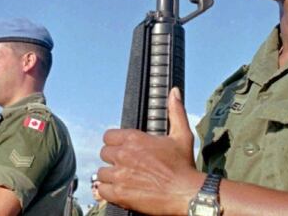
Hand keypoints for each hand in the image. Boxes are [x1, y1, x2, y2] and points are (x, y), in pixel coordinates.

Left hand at [98, 87, 204, 214]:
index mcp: (134, 139)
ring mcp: (120, 175)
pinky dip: (108, 191)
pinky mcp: (119, 193)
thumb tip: (174, 92)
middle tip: (125, 165)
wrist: (186, 194)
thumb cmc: (183, 166)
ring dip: (111, 176)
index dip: (115, 143)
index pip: (108, 136)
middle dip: (113, 159)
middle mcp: (123, 155)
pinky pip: (101, 189)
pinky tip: (119, 191)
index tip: (123, 149)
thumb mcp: (182, 135)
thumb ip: (176, 112)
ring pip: (102, 173)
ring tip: (123, 179)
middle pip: (104, 153)